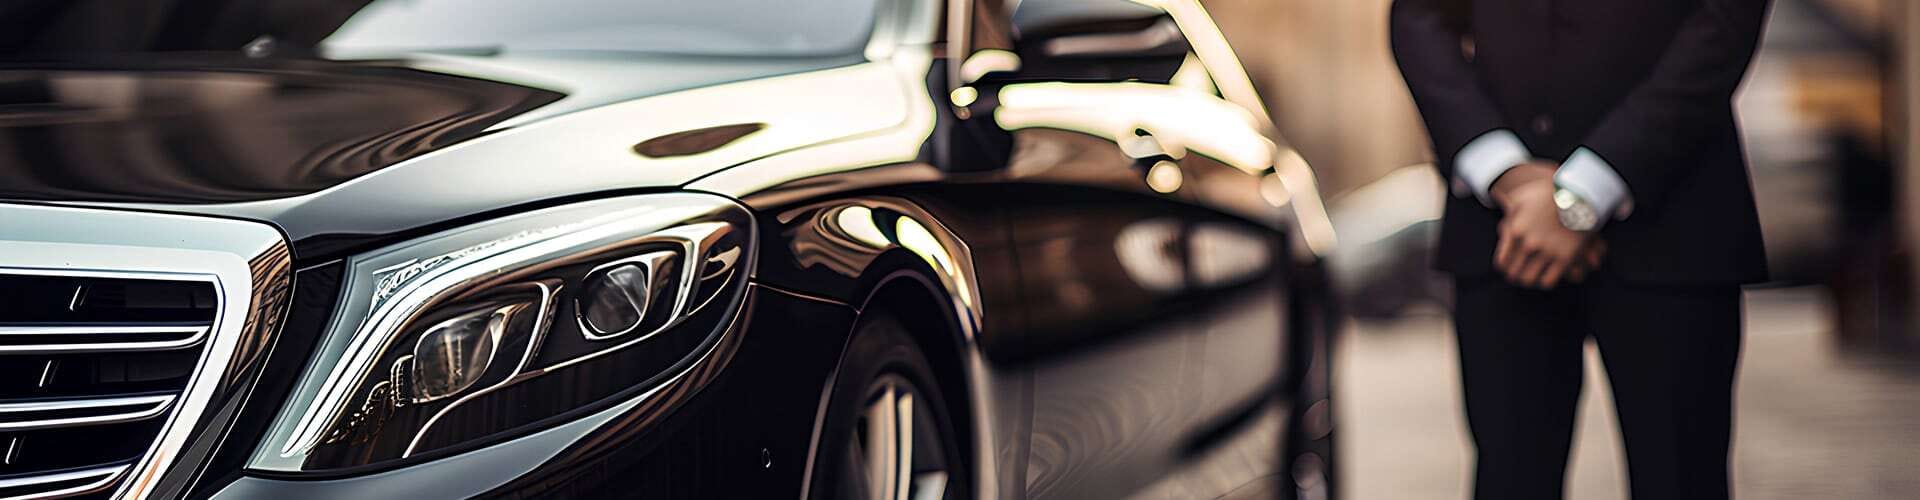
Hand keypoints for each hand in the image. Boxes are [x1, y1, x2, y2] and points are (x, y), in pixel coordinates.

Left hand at [1491, 163, 1603, 288]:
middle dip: (1516, 275)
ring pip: (1529, 280)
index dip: (1505, 267)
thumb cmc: (1550, 194)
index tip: (1508, 267)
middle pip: (1513, 274)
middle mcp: (1528, 244)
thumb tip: (1496, 194)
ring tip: (1532, 277)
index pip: (1501, 262)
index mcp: (1515, 231)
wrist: (1581, 196)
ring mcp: (1547, 252)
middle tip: (1520, 275)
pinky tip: (1547, 276)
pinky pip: (1548, 281)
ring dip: (1529, 280)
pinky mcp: (1565, 258)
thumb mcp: (1524, 194)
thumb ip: (1508, 200)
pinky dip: (1545, 281)